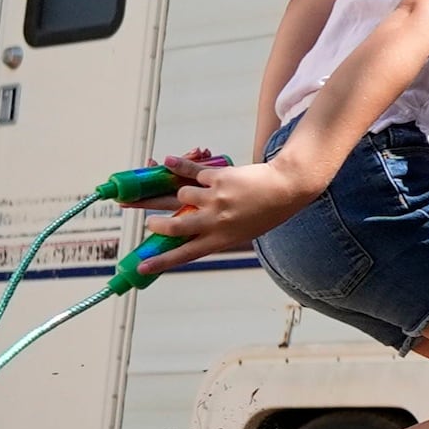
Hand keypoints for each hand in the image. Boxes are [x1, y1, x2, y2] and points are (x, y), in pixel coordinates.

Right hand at [135, 150, 316, 276]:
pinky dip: (178, 165)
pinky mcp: (218, 177)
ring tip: (193, 192)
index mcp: (221, 239)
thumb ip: (215, 234)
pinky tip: (165, 162)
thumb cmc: (266, 213)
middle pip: (173, 226)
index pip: (185, 254)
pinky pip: (191, 171)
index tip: (141, 267)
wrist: (287, 187)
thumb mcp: (241, 233)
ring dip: (181, 193)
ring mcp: (215, 198)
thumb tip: (187, 234)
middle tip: (149, 222)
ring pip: (181, 195)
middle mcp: (215, 221)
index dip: (161, 262)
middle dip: (156, 224)